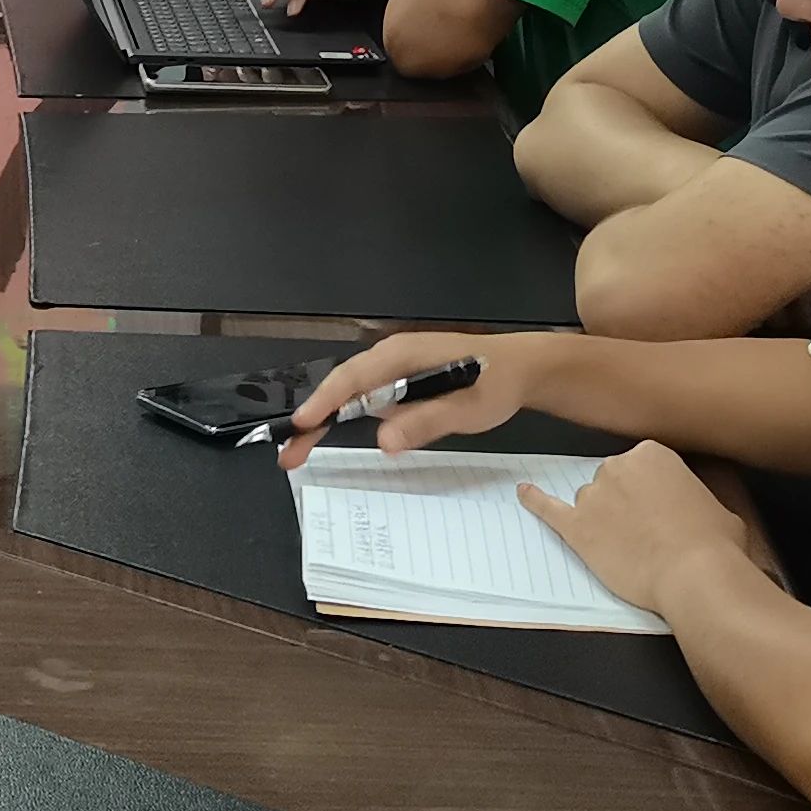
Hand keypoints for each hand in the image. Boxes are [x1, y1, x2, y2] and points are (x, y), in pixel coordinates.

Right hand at [276, 329, 542, 465]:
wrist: (521, 368)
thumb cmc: (496, 382)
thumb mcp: (467, 407)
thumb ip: (426, 421)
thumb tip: (383, 441)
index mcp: (403, 355)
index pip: (353, 378)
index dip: (324, 402)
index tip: (301, 425)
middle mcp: (391, 357)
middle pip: (343, 387)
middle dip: (314, 418)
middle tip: (290, 455)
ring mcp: (395, 369)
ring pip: (352, 394)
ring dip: (327, 420)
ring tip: (302, 448)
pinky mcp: (401, 381)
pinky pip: (369, 399)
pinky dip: (349, 417)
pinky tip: (335, 435)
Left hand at [517, 441, 752, 613]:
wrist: (694, 574)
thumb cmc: (714, 542)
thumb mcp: (718, 505)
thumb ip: (693, 495)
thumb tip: (691, 502)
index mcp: (651, 454)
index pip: (641, 468)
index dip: (651, 494)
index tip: (661, 511)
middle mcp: (616, 467)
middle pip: (612, 482)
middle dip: (625, 504)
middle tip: (648, 532)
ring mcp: (593, 497)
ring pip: (590, 501)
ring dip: (602, 519)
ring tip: (628, 546)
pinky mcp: (576, 528)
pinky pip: (548, 509)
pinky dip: (534, 502)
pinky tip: (524, 494)